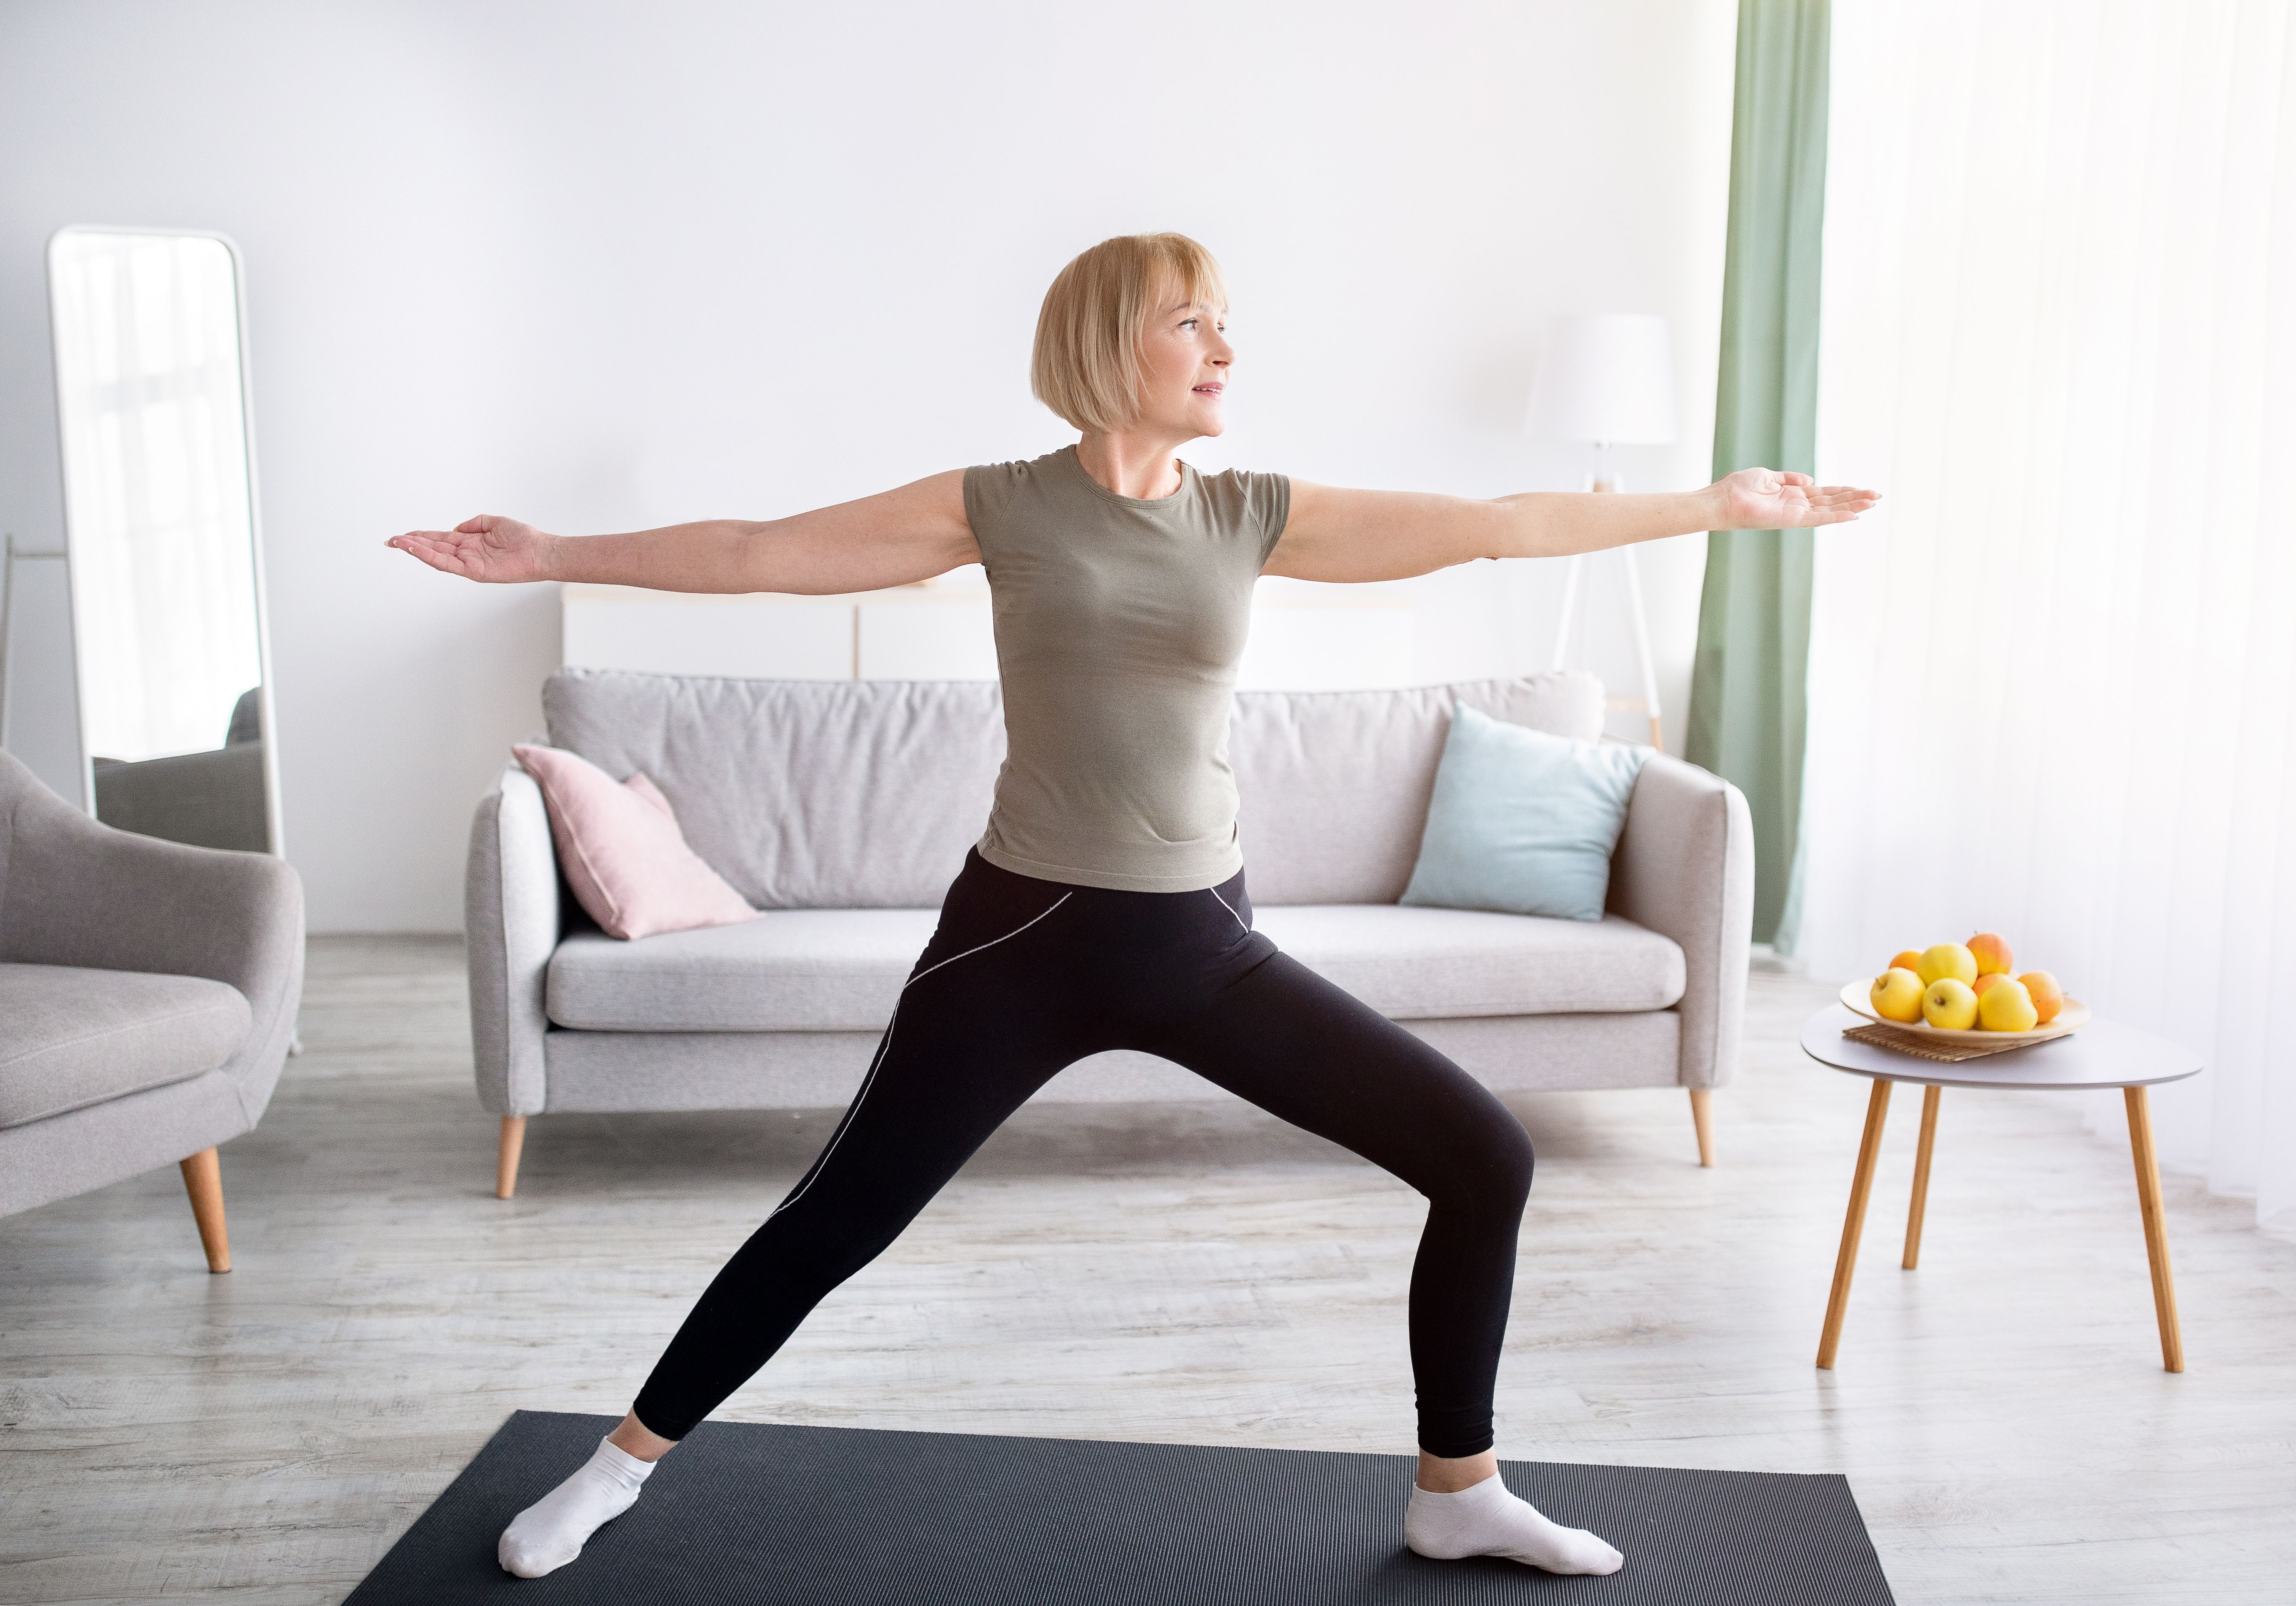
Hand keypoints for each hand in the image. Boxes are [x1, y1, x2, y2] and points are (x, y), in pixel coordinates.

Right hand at [387, 515, 554, 582]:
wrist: (539, 551)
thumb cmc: (522, 537)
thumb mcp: (493, 521)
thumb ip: (473, 523)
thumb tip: (456, 529)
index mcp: (469, 543)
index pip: (439, 539)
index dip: (420, 536)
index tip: (403, 535)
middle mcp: (466, 554)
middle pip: (432, 548)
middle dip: (410, 544)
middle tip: (390, 540)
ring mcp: (468, 564)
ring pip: (435, 557)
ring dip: (415, 550)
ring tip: (397, 543)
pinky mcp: (474, 572)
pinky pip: (448, 564)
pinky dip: (431, 557)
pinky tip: (416, 549)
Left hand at [1711, 468, 1878, 530]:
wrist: (1723, 500)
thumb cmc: (1738, 488)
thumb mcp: (1768, 476)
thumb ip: (1789, 479)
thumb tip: (1810, 481)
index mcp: (1792, 495)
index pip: (1824, 494)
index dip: (1844, 492)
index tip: (1862, 490)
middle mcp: (1796, 506)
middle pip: (1832, 502)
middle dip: (1855, 499)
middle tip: (1876, 496)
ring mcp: (1795, 514)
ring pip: (1830, 510)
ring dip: (1852, 506)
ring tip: (1872, 503)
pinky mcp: (1791, 520)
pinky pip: (1818, 519)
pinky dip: (1836, 517)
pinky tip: (1854, 514)